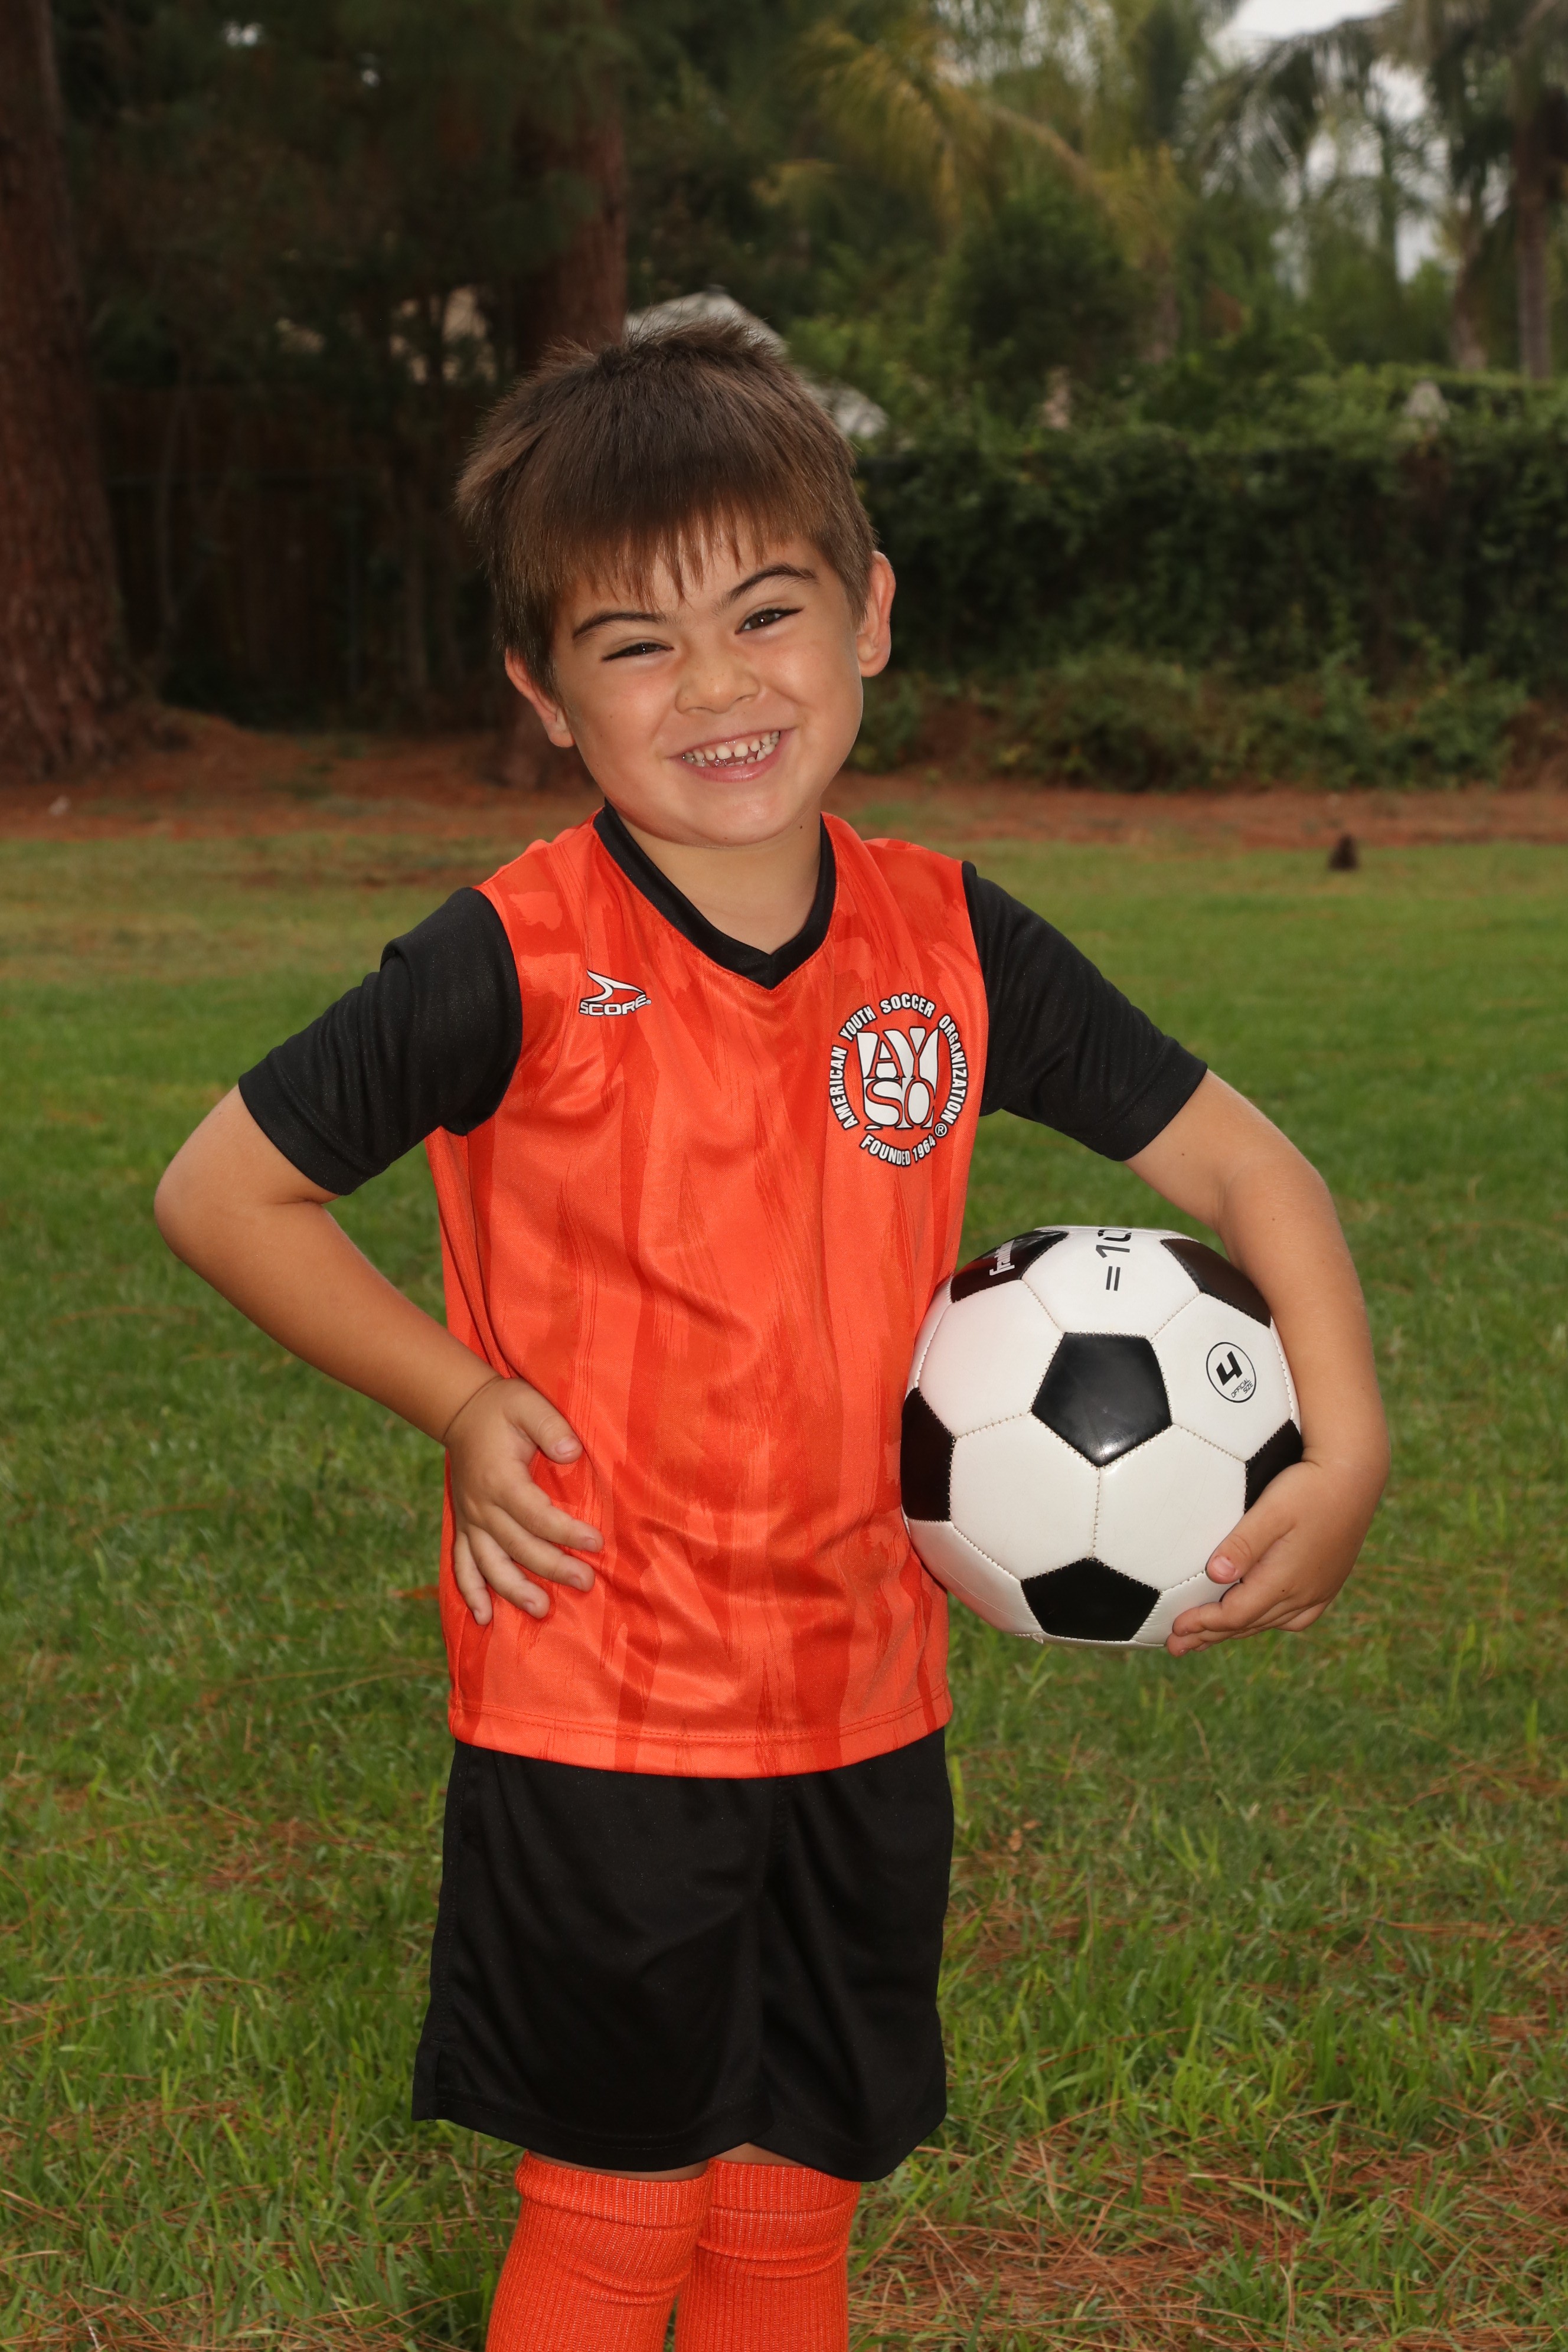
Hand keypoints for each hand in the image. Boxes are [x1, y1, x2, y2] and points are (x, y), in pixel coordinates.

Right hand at [443, 1377, 601, 1625]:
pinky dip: (471, 1592)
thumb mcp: (529, 1404)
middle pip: (518, 1547)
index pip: (537, 1515)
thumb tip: (572, 1454)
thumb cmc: (502, 1408)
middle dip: (553, 1568)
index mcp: (500, 1480)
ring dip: (514, 1591)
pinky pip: (462, 1565)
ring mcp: (470, 1520)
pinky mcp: (463, 1526)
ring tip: (541, 1610)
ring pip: (489, 1565)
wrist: (461, 1411)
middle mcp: (481, 1506)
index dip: (567, 1532)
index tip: (597, 1543)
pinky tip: (484, 1618)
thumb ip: (551, 1427)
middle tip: (585, 1582)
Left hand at [1165, 1450, 1383, 1656]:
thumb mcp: (1271, 1510)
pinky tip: (1258, 1619)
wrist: (1355, 1476)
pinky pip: (1295, 1617)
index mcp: (1285, 1580)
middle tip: (1176, 1646)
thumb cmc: (1308, 1488)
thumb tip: (1215, 1574)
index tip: (1175, 1629)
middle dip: (1210, 1636)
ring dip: (1235, 1631)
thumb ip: (1243, 1543)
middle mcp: (1304, 1594)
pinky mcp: (1328, 1583)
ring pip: (1269, 1622)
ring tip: (1206, 1639)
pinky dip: (1267, 1621)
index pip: (1235, 1615)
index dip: (1203, 1624)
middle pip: (1249, 1624)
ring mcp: (1319, 1591)